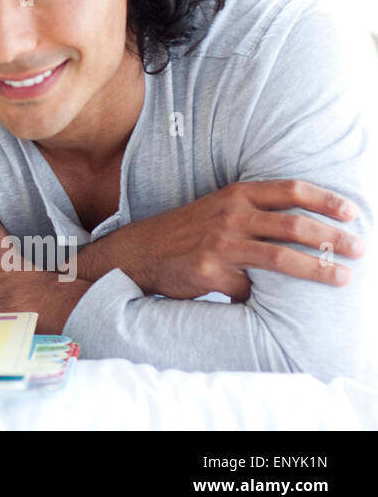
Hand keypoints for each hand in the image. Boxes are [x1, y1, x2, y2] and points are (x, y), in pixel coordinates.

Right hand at [94, 179, 364, 300]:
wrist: (141, 251)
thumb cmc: (188, 231)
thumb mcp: (219, 207)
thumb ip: (256, 210)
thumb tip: (308, 224)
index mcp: (235, 195)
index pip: (290, 190)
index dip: (325, 199)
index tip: (352, 213)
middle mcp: (229, 216)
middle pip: (294, 224)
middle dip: (333, 237)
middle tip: (360, 248)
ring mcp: (219, 245)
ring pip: (281, 257)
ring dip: (319, 268)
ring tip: (343, 277)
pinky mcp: (209, 274)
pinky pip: (250, 289)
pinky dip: (267, 298)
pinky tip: (282, 306)